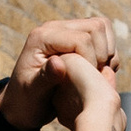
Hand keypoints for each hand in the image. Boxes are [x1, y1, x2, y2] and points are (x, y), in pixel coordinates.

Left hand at [0, 15, 116, 130]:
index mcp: (41, 37)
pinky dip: (108, 52)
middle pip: (96, 27)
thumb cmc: (26, 101)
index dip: (91, 61)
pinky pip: (103, 34)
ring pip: (102, 27)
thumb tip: (58, 62)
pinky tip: (99, 72)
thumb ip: (45, 78)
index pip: (82, 39)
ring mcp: (66, 30)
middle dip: (101, 54)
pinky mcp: (76, 36)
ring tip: (97, 74)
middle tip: (94, 78)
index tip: (86, 83)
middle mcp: (54, 27)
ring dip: (107, 52)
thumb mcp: (32, 93)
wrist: (22, 103)